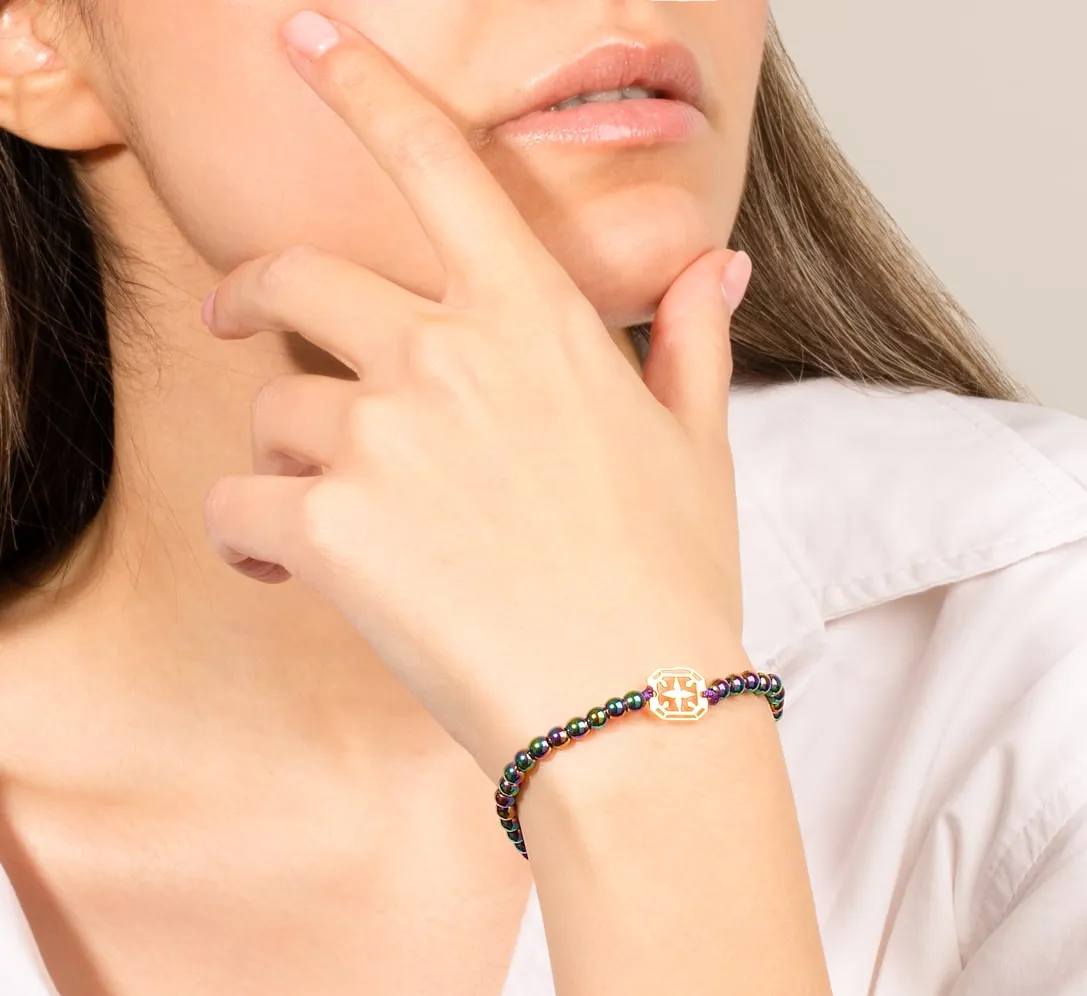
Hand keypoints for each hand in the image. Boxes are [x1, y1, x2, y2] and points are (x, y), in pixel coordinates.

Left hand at [201, 11, 753, 775]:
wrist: (634, 709)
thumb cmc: (671, 584)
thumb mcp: (699, 448)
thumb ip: (690, 342)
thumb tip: (722, 266)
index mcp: (536, 321)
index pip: (438, 164)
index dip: (366, 87)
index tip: (308, 38)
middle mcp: (447, 356)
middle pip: (298, 279)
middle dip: (253, 294)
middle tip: (236, 316)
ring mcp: (383, 438)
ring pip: (274, 409)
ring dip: (285, 451)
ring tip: (324, 511)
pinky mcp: (330, 528)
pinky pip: (240, 502)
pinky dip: (247, 531)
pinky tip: (279, 563)